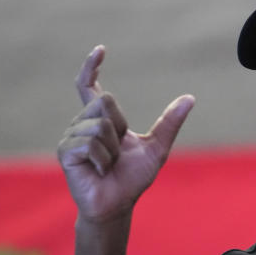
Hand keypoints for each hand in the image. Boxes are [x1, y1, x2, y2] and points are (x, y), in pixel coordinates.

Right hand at [57, 45, 194, 222]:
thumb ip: (169, 123)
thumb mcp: (156, 148)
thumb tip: (190, 98)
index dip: (92, 67)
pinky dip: (103, 160)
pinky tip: (98, 171)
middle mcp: (82, 124)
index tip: (101, 50)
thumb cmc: (133, 179)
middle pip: (106, 102)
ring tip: (107, 165)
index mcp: (100, 119)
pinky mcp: (66, 152)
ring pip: (100, 125)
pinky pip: (90, 143)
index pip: (90, 87)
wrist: (117, 204)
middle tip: (117, 153)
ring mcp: (71, 137)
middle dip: (119, 128)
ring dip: (112, 150)